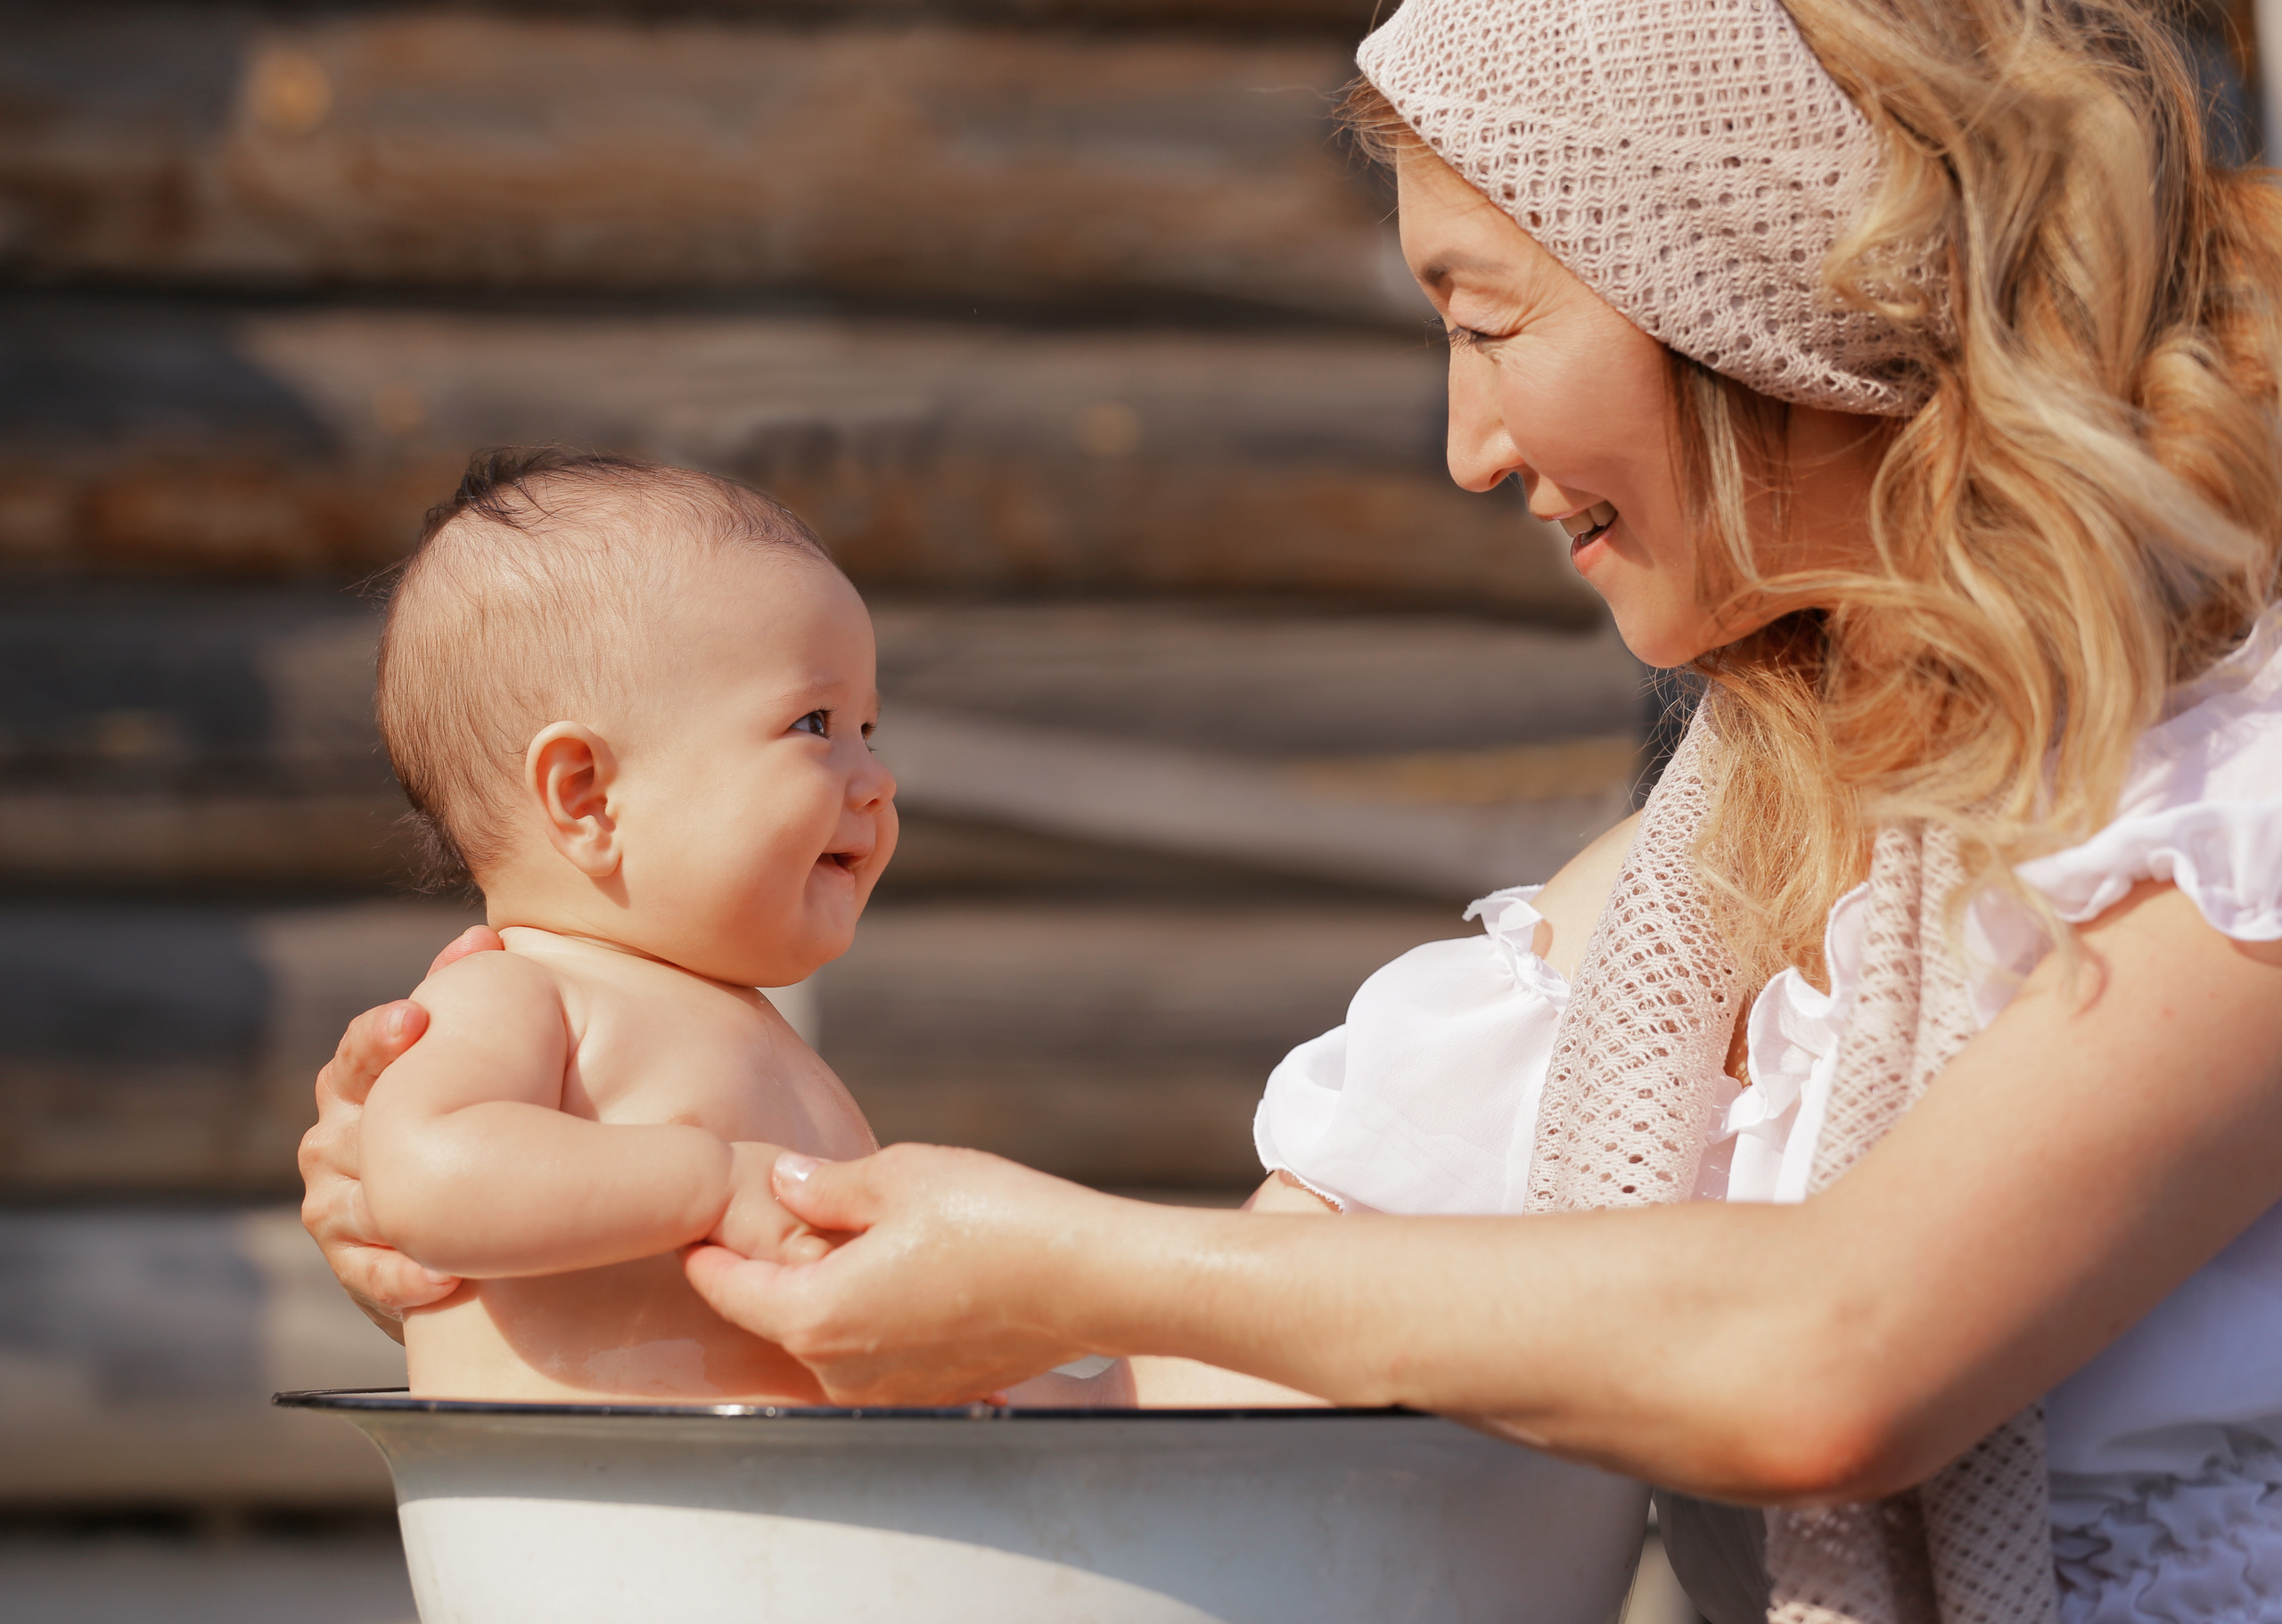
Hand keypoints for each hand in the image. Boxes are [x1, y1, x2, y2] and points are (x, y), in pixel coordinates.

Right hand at [298, 926, 502, 1334]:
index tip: (417, 1019)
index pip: (359, 1051)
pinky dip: (400, 1275)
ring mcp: (337, 1202)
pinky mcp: (357, 1263)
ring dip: (390, 1205)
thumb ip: (469, 996)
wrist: (472, 1218)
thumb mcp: (475, 1058)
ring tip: (438, 1206)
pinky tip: (443, 1277)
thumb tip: (481, 937)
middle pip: (343, 1123)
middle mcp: (334, 1138)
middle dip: (377, 1112)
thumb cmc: (475, 1116)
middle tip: (416, 1091)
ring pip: (346, 1200)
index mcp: (359, 1080)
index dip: (381, 1036)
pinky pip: (367, 1270)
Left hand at [684, 1143, 1104, 1403]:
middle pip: (774, 1316)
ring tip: (851, 1235)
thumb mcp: (899, 1175)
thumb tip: (782, 1182)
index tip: (693, 1219)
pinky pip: (876, 1353)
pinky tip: (906, 1267)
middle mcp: (841, 1369)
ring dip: (825, 1292)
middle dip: (768, 1268)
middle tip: (770, 1213)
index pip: (725, 1287)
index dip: (704, 1249)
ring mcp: (888, 1389)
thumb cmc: (995, 1220)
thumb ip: (824, 1185)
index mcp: (815, 1315)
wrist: (1092, 1280)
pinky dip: (874, 1315)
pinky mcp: (933, 1391)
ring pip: (827, 1336)